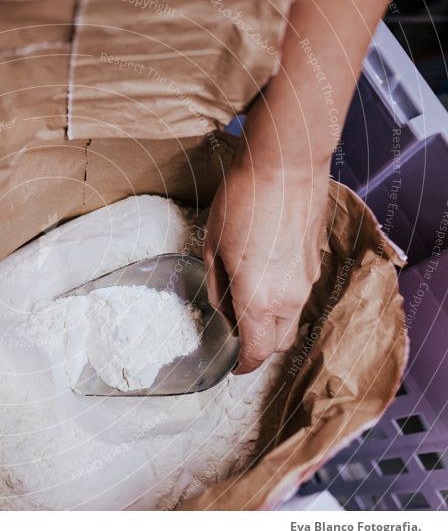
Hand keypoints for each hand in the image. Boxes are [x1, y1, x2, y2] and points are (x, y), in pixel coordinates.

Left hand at [204, 157, 327, 373]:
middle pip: (277, 341)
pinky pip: (300, 293)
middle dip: (257, 345)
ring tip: (247, 296)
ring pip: (292, 319)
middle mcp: (290, 298)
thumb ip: (218, 288)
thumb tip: (223, 312)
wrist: (286, 164)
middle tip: (236, 330)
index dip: (243, 365)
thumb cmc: (242, 202)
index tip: (233, 366)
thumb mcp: (213, 247)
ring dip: (271, 320)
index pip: (256, 352)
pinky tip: (266, 271)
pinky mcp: (316, 261)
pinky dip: (284, 297)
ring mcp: (308, 280)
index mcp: (260, 301)